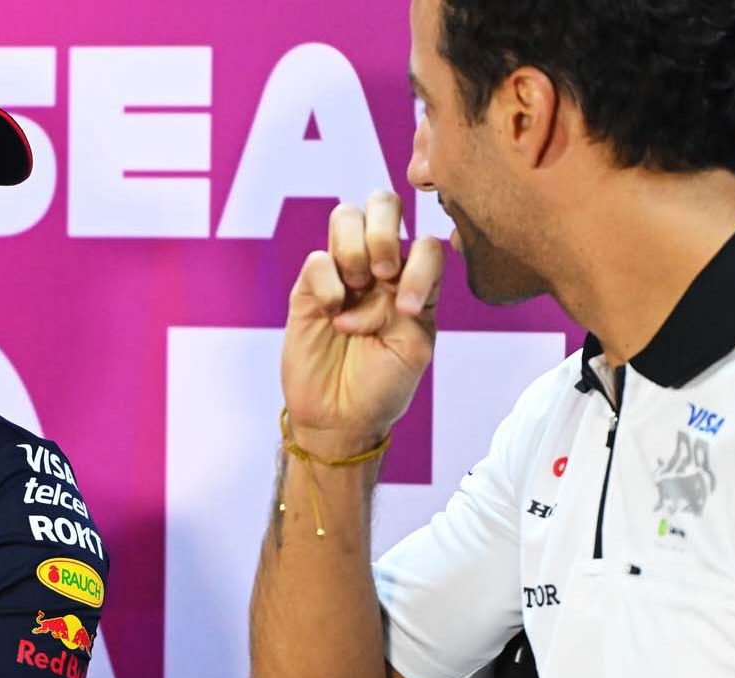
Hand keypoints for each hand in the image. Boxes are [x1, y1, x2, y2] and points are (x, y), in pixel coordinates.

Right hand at [282, 190, 444, 452]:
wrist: (340, 418)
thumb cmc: (383, 386)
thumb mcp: (415, 346)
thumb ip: (419, 298)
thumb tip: (390, 270)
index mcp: (414, 281)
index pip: (425, 241)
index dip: (420, 264)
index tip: (409, 309)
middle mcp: (379, 270)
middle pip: (384, 202)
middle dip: (384, 231)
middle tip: (382, 274)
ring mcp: (343, 274)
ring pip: (346, 216)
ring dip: (355, 248)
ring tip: (356, 288)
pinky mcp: (309, 289)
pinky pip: (317, 258)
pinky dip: (328, 281)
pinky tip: (332, 312)